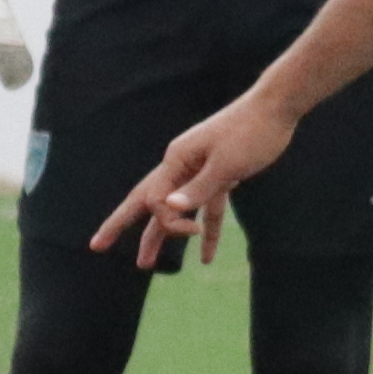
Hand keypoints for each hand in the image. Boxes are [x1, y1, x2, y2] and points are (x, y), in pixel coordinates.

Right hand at [95, 92, 292, 272]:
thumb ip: (198, 189)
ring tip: (144, 265)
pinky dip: (207, 231)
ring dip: (160, 237)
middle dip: (121, 225)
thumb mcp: (227, 164)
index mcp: (176, 159)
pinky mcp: (220, 175)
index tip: (192, 230)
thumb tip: (166, 210)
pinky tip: (206, 257)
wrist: (276, 108)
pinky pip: (207, 208)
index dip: (167, 222)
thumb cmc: (251, 132)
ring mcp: (199, 170)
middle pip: (146, 201)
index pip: (155, 199)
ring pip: (174, 210)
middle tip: (96, 246)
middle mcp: (181, 164)